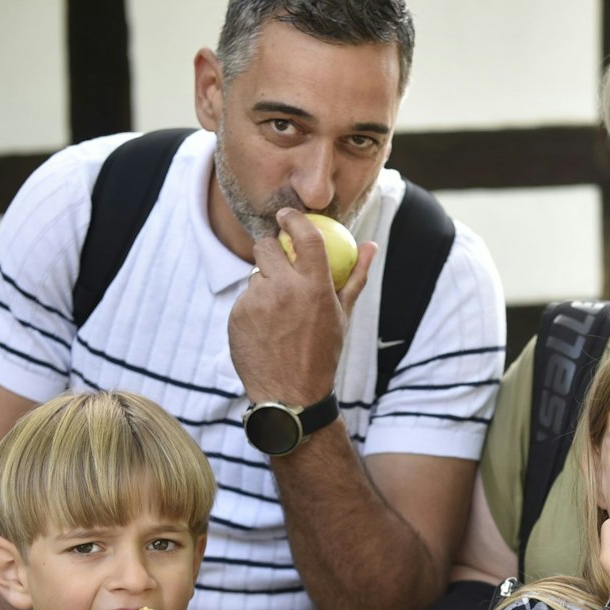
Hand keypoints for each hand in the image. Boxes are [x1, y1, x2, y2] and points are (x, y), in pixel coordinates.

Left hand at [228, 208, 377, 404]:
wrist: (290, 394)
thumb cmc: (322, 353)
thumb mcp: (343, 315)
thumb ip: (355, 276)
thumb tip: (371, 246)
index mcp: (315, 288)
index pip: (305, 236)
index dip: (294, 219)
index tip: (287, 215)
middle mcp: (285, 290)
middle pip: (266, 247)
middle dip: (269, 248)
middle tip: (276, 259)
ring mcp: (258, 302)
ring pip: (255, 275)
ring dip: (264, 283)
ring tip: (277, 312)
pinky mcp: (238, 314)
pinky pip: (245, 298)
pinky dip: (253, 306)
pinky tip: (264, 328)